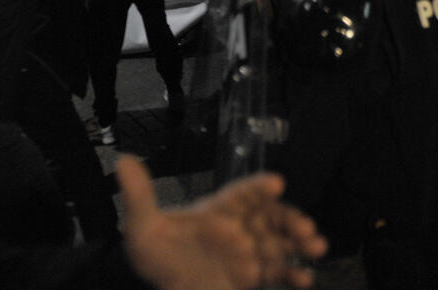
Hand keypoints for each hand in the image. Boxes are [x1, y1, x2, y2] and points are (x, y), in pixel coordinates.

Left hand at [118, 155, 326, 289]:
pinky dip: (292, 275)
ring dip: (299, 243)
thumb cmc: (151, 251)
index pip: (241, 194)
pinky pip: (277, 273)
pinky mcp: (250, 277)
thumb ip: (139, 196)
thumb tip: (121, 160)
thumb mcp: (142, 225)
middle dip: (289, 219)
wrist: (154, 286)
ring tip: (315, 247)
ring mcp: (247, 252)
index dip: (258, 187)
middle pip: (269, 217)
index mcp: (217, 209)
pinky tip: (304, 278)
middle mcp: (238, 226)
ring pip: (279, 243)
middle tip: (306, 227)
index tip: (276, 184)